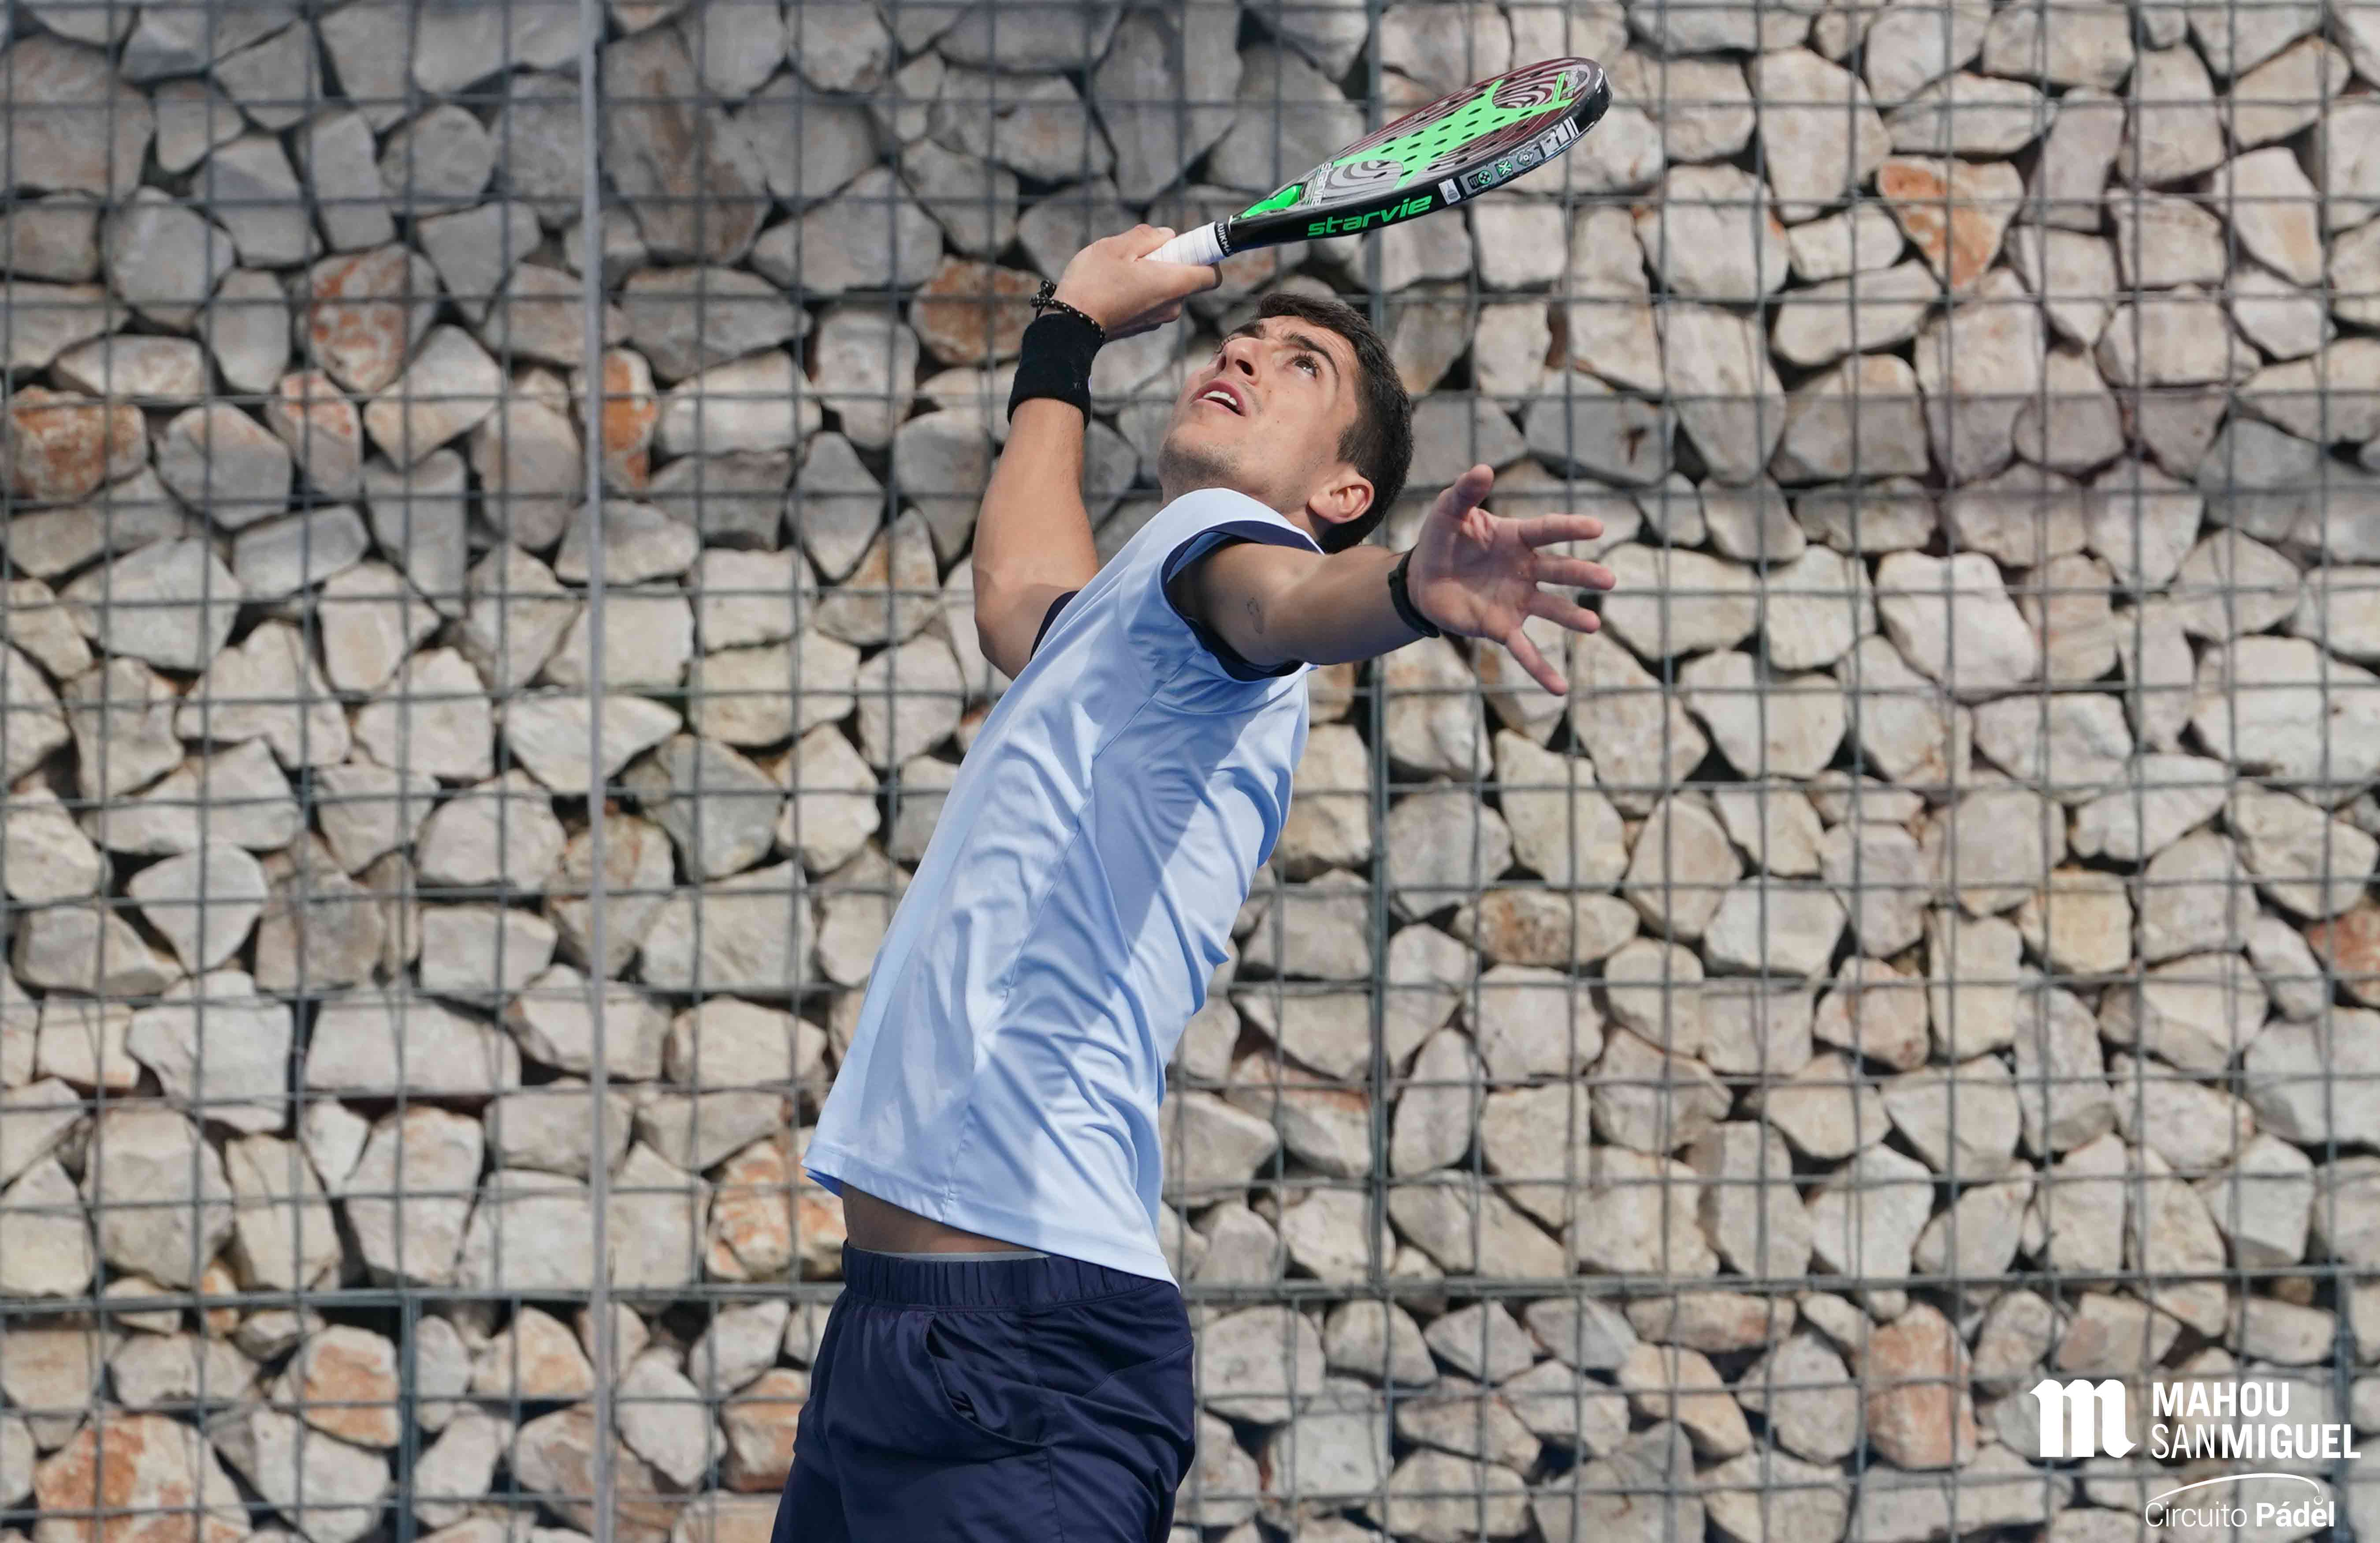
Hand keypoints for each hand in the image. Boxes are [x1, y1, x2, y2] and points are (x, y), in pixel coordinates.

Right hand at [1052, 225, 1218, 339]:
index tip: (1188, 244)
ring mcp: (1157, 320)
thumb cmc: (1092, 283)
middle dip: (1169, 261)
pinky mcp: (1142, 326)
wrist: (1068, 326)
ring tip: (1121, 269)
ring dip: (1152, 275)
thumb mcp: (1116, 246)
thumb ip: (1147, 236)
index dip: (1206, 257)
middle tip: (1139, 253)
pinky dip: (1141, 290)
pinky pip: (1151, 302)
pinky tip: (1115, 286)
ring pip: (1166, 290)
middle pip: (1186, 278)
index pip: (1212, 275)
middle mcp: (1171, 307)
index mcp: (1172, 284)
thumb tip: (1166, 236)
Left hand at [1405, 464, 1616, 694]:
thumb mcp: (1448, 512)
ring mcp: (1517, 600)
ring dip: (1572, 617)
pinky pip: (1525, 650)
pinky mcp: (1501, 627)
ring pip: (1551, 609)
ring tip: (1593, 626)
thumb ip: (1466, 492)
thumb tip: (1483, 468)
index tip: (1597, 527)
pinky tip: (1560, 690)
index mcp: (1517, 538)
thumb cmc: (1441, 540)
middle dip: (1583, 574)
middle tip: (1609, 580)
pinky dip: (1541, 670)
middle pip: (1559, 571)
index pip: (1548, 531)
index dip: (1570, 529)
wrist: (1421, 579)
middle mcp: (1525, 570)